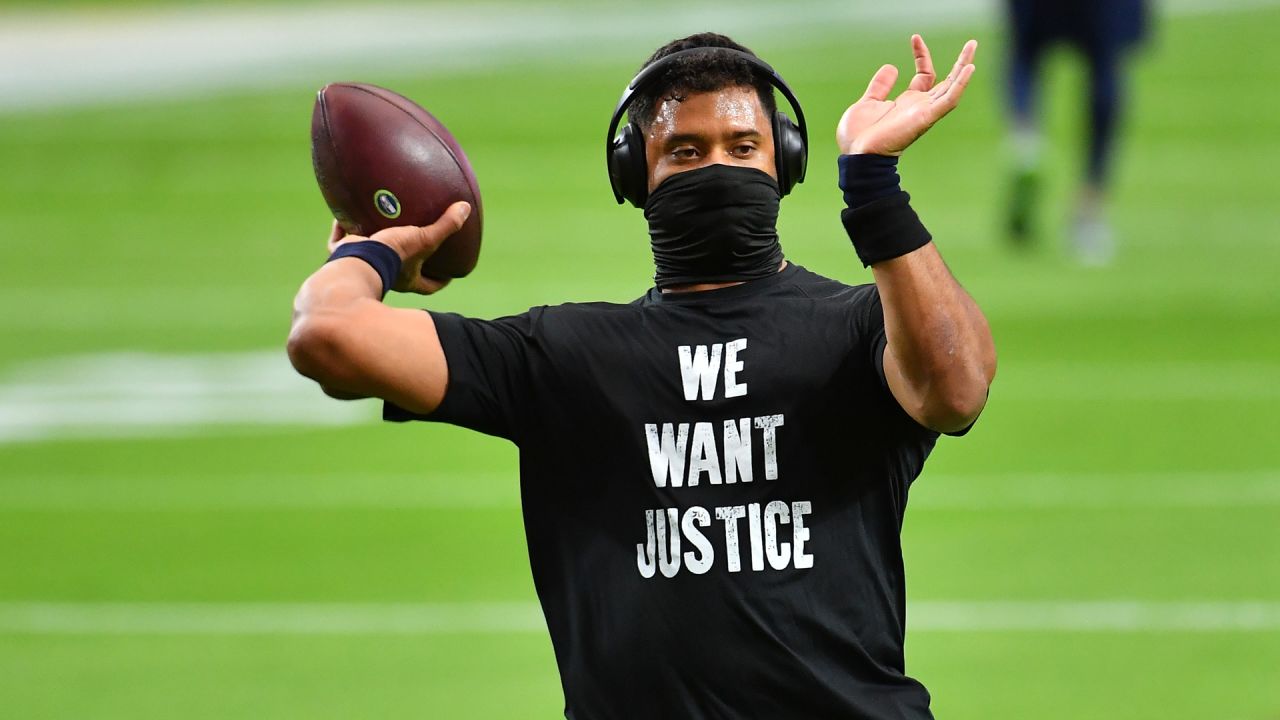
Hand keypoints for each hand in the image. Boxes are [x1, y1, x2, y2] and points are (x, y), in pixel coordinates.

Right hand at [326, 201, 470, 294]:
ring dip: (373, 243)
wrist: (356, 261)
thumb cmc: (393, 255)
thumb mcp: (424, 239)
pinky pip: (339, 241)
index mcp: (406, 279)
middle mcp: (384, 276)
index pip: (428, 286)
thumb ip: (445, 226)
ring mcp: (361, 267)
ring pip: (368, 256)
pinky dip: (341, 228)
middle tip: (413, 244)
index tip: (448, 274)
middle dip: (405, 260)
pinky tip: (343, 213)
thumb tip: (465, 209)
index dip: (440, 281)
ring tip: (377, 224)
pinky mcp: (341, 256)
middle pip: (398, 272)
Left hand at [836, 36, 976, 156]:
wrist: (856, 154)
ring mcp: (924, 112)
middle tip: (972, 43)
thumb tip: (892, 67)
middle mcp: (919, 106)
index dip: (922, 55)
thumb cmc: (858, 136)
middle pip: (947, 81)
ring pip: (951, 87)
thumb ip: (880, 86)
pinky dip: (959, 85)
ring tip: (973, 48)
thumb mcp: (868, 102)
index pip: (924, 75)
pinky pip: (948, 100)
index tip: (915, 38)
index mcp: (907, 102)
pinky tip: (969, 69)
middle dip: (959, 62)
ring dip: (964, 68)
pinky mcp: (925, 118)